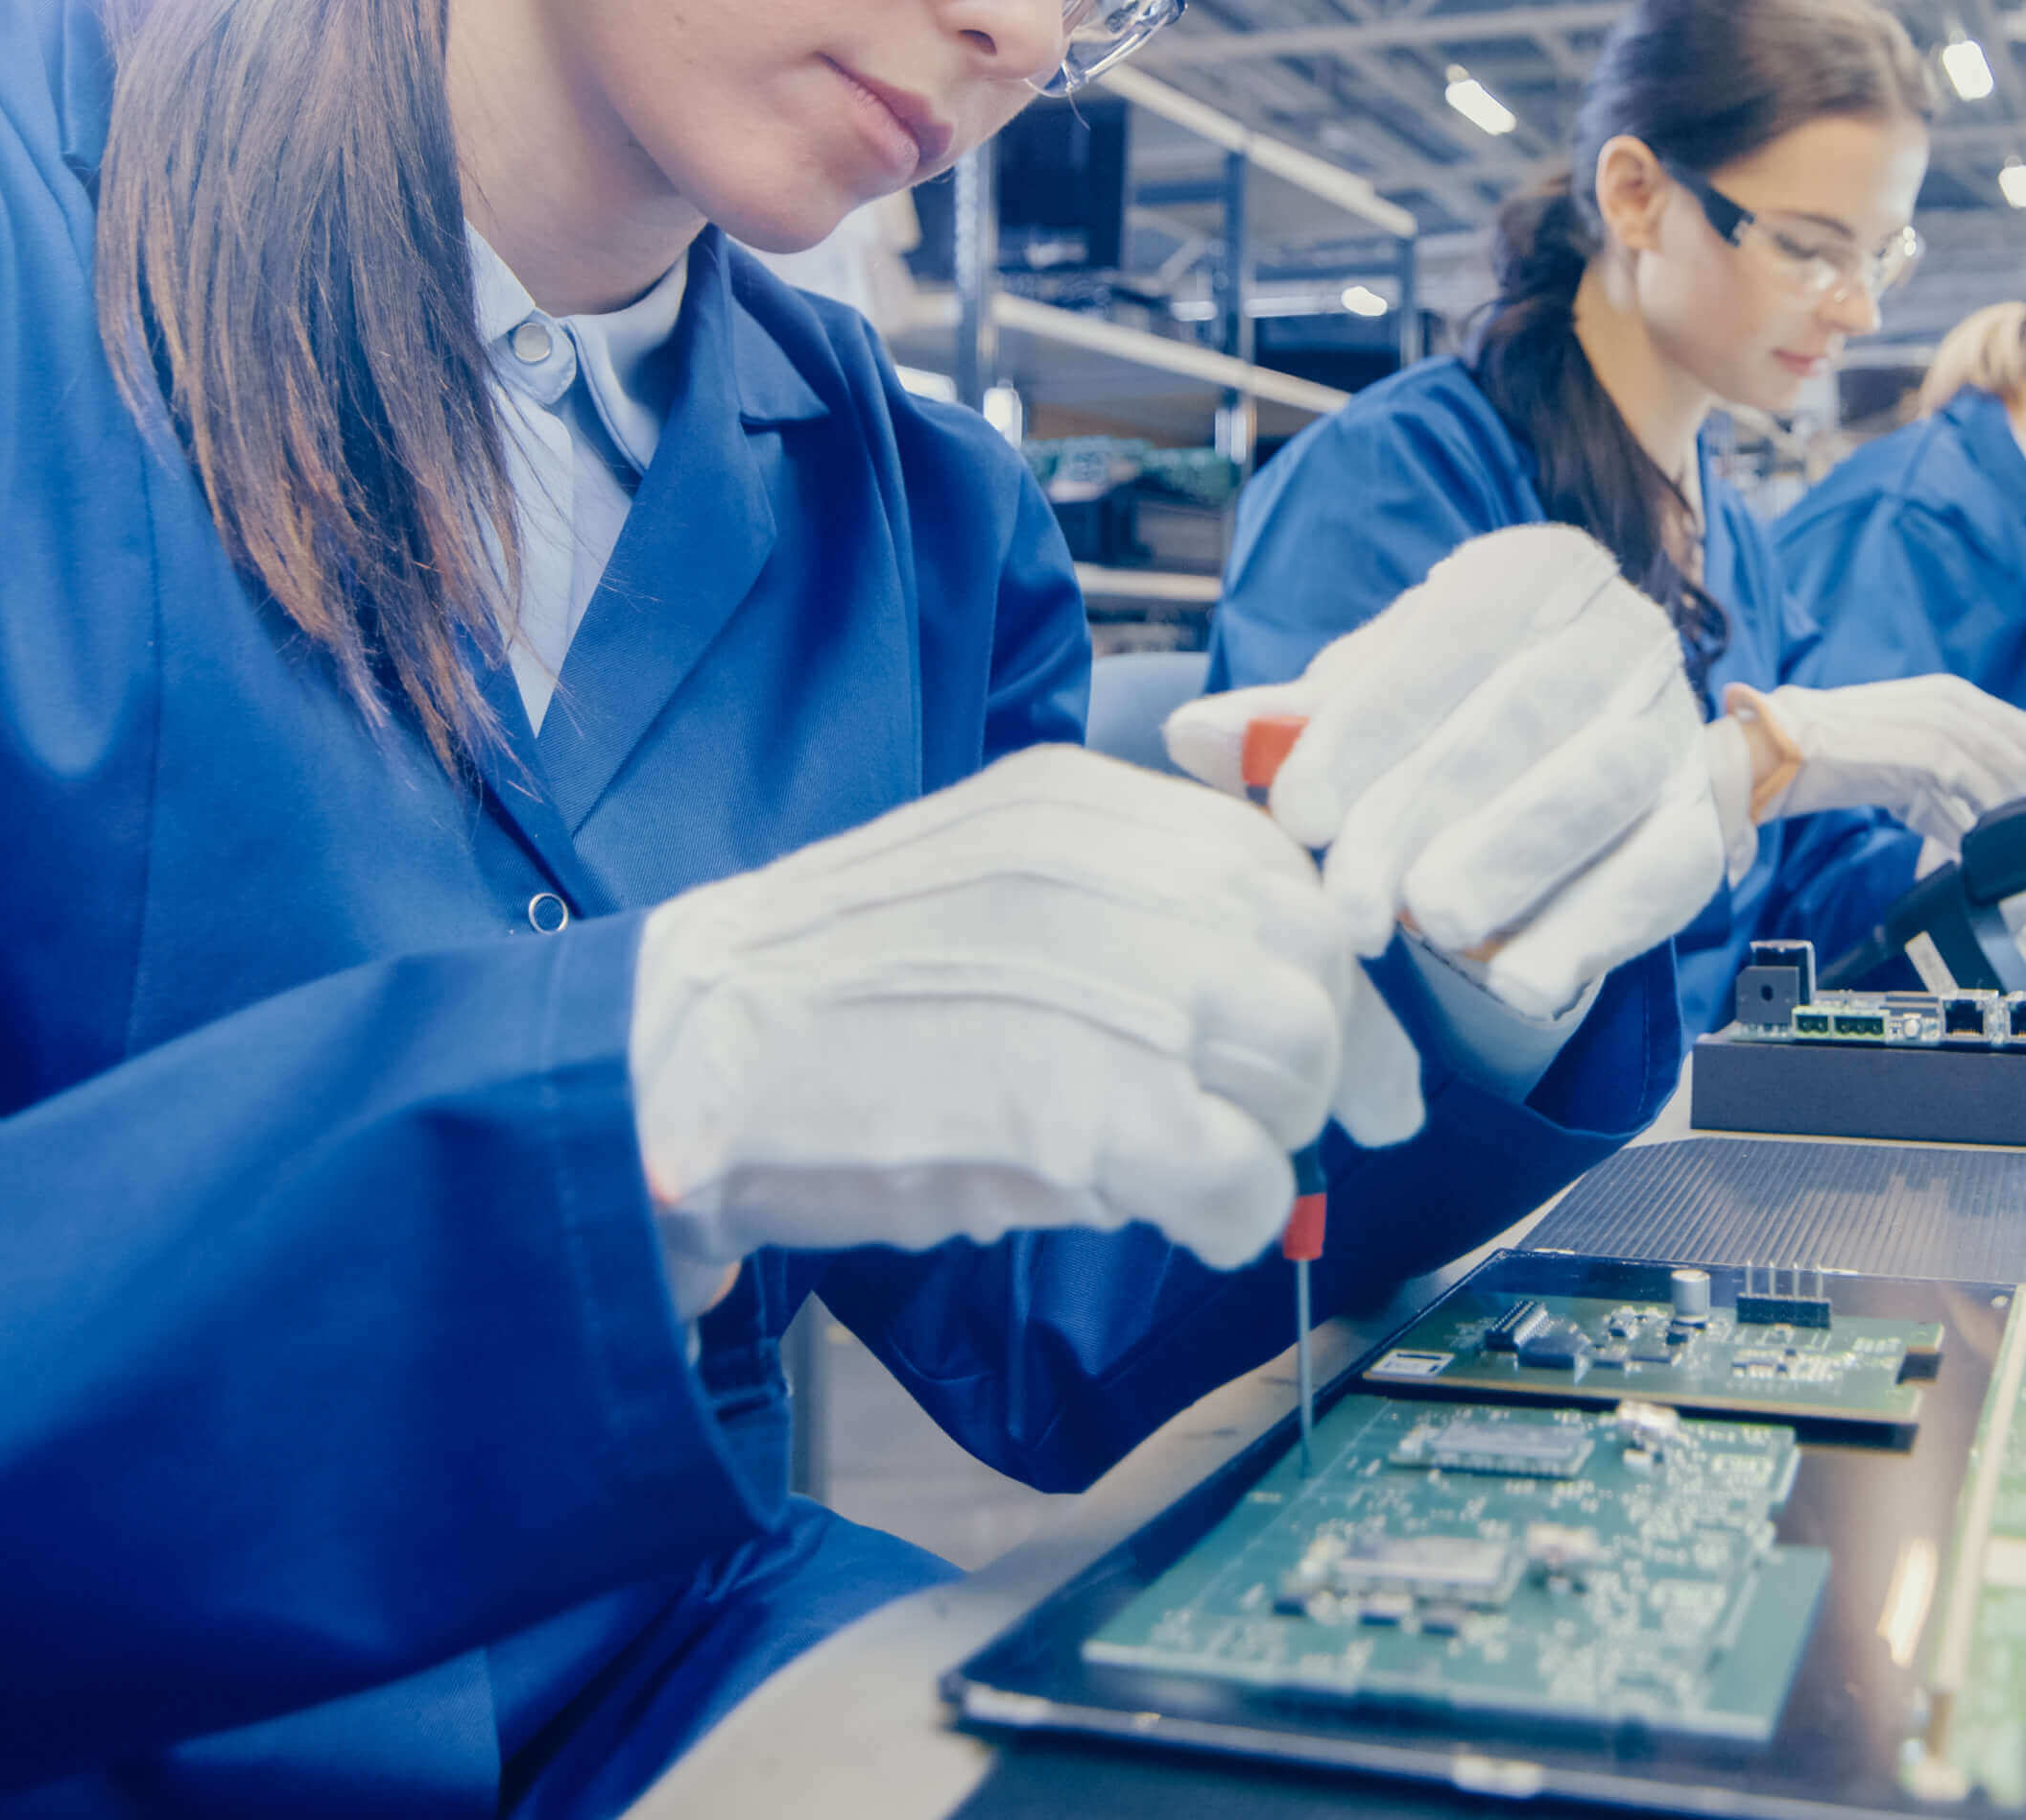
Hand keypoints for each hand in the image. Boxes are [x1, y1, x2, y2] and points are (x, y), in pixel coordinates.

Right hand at [626, 746, 1423, 1313]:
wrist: (677, 1068)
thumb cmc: (817, 1000)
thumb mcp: (975, 881)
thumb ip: (1107, 898)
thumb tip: (1257, 981)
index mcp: (1073, 805)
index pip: (1275, 869)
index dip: (1326, 970)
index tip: (1349, 1050)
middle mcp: (1104, 874)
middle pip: (1309, 965)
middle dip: (1322, 1062)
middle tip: (1289, 1134)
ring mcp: (1105, 989)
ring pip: (1295, 1065)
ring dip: (1268, 1136)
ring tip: (1185, 1169)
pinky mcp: (1091, 1115)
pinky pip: (1244, 1177)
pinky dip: (1232, 1216)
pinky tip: (1170, 1220)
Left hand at [1168, 526, 1740, 1024]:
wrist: (1582, 746)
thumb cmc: (1452, 716)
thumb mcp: (1369, 701)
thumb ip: (1288, 723)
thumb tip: (1190, 736)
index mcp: (1532, 573)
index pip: (1446, 642)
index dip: (1366, 731)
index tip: (1300, 817)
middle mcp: (1618, 631)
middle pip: (1520, 717)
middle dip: (1425, 816)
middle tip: (1353, 908)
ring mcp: (1672, 723)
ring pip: (1602, 784)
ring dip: (1516, 860)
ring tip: (1435, 929)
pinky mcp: (1706, 816)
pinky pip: (1666, 872)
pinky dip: (1595, 930)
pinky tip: (1521, 981)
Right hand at [1724, 675, 2025, 851]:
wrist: (1785, 747)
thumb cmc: (1837, 758)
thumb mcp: (1904, 769)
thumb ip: (1945, 796)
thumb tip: (1974, 837)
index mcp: (1953, 695)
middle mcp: (1955, 702)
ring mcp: (1944, 724)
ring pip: (2008, 773)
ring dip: (2018, 815)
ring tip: (2023, 851)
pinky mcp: (1928, 752)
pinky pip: (1978, 791)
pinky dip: (1987, 823)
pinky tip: (1987, 848)